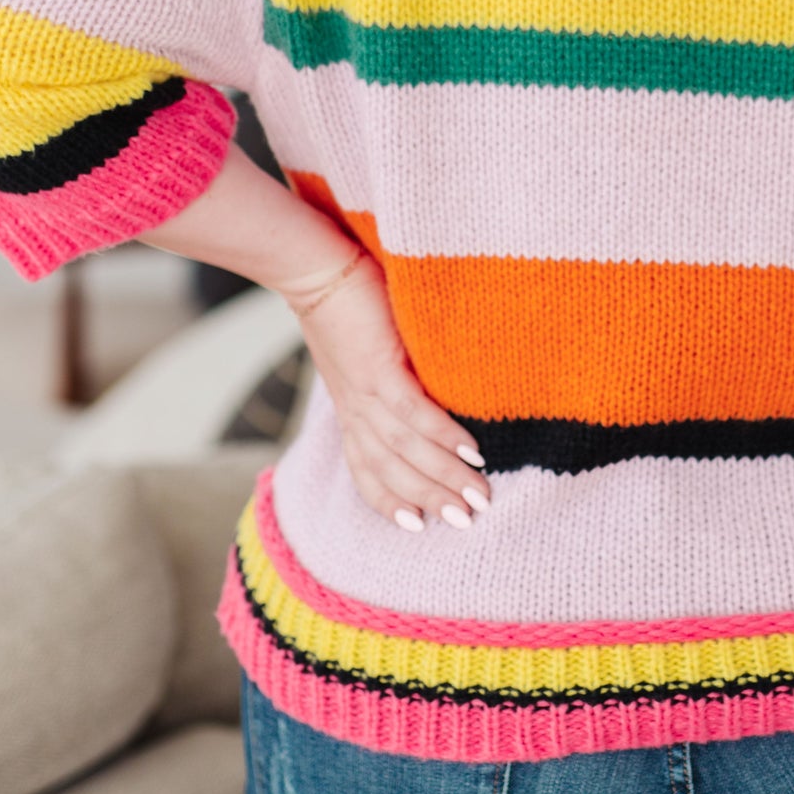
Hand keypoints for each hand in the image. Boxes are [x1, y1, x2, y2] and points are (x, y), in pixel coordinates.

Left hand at [136, 149, 492, 534]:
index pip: (366, 470)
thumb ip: (385, 376)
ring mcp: (365, 392)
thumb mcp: (360, 352)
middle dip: (430, 500)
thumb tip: (418, 386)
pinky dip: (442, 437)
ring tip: (478, 497)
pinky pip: (413, 413)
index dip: (390, 501)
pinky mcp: (379, 367)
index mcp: (351, 410)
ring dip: (444, 479)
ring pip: (406, 451)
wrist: (314, 269)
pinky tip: (469, 453)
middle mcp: (356, 411)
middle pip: (392, 471)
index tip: (418, 525)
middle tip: (467, 521)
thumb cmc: (344, 304)